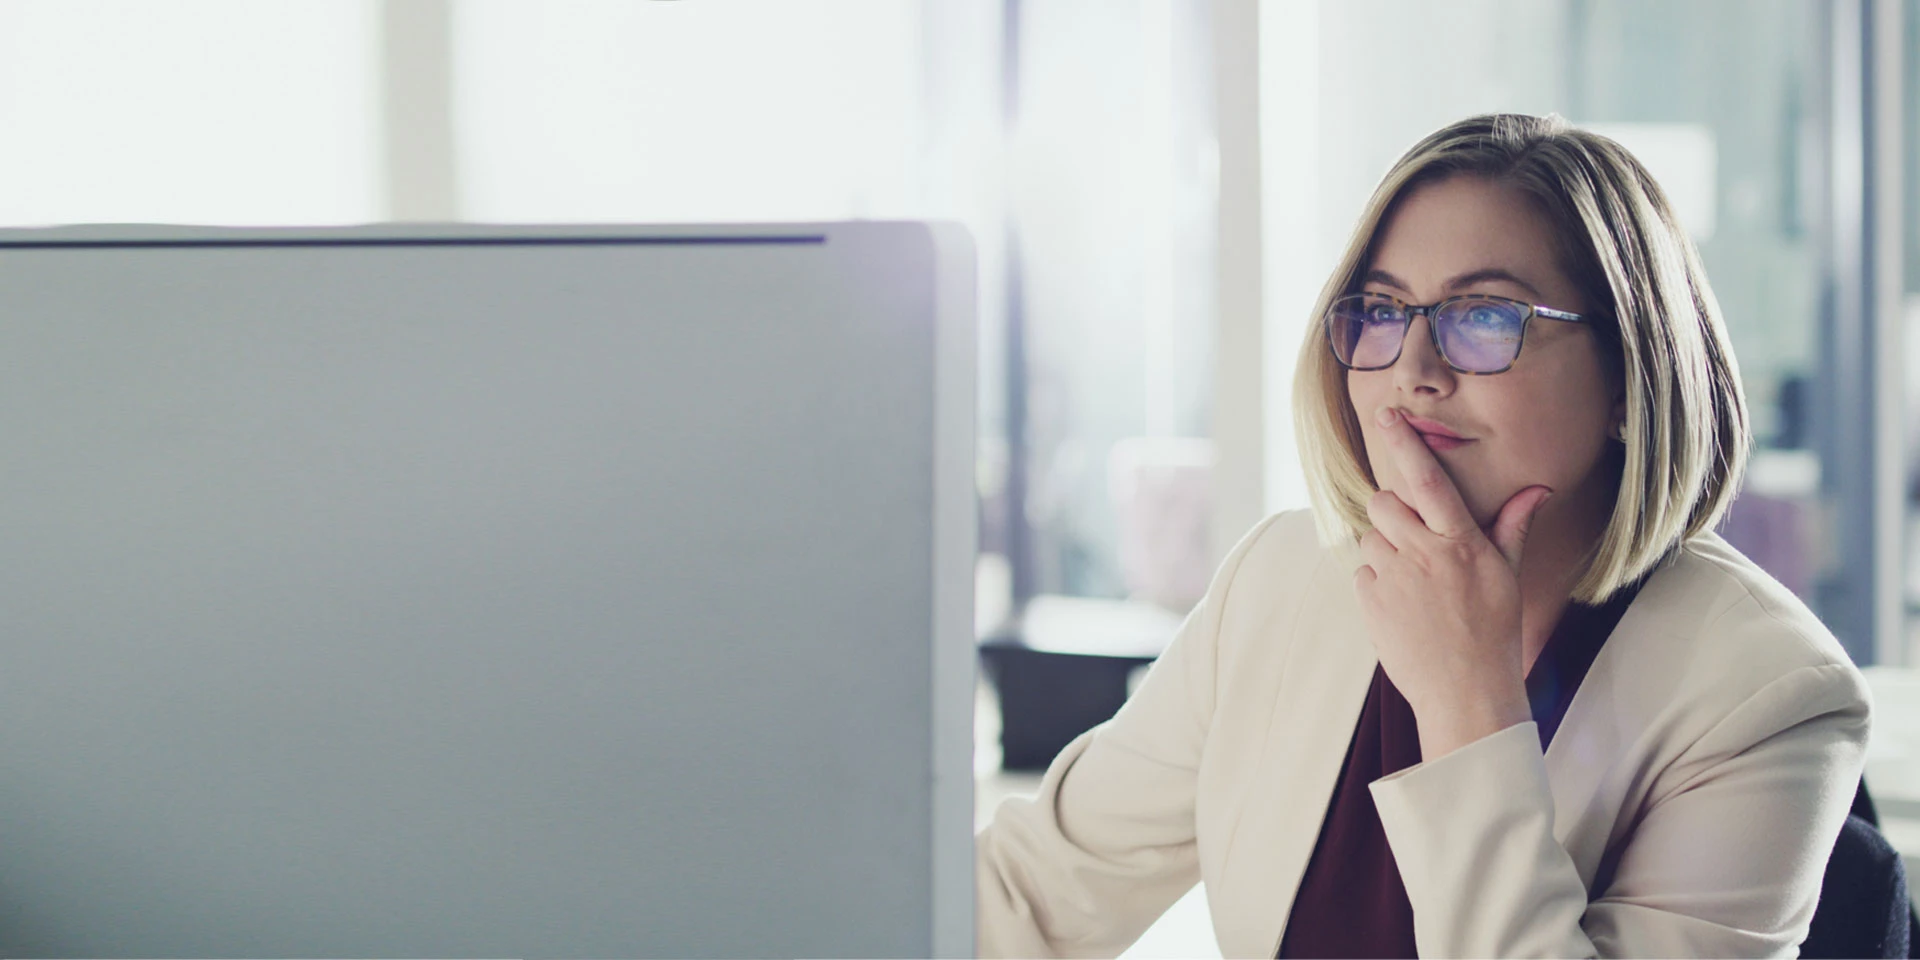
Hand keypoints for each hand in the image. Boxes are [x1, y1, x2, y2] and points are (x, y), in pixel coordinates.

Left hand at [1355, 406, 1551, 759]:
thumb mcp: (1506, 577)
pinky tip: (1402, 605)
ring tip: (1414, 583)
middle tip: (1414, 538)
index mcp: (1461, 543)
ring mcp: (1393, 577)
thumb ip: (1512, 527)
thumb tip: (1538, 488)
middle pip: (1383, 502)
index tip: (1386, 415)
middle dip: (1391, 510)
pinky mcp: (1370, 600)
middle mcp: (1424, 554)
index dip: (1406, 444)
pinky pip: (1362, 570)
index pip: (1429, 480)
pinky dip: (1376, 580)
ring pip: (1370, 536)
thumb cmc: (1492, 632)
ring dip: (1385, 548)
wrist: (1465, 693)